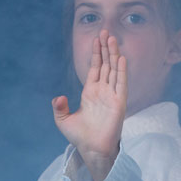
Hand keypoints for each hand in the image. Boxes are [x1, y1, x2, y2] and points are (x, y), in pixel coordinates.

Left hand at [52, 30, 127, 180]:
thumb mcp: (62, 120)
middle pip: (106, 64)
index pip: (95, 68)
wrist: (91, 149)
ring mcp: (112, 96)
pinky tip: (121, 58)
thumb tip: (58, 96)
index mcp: (90, 92)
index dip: (96, 53)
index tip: (97, 38)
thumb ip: (59, 107)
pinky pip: (121, 84)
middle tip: (106, 31)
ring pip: (114, 70)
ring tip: (113, 38)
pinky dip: (122, 71)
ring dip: (114, 54)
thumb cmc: (79, 137)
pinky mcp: (119, 103)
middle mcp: (103, 91)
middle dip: (105, 48)